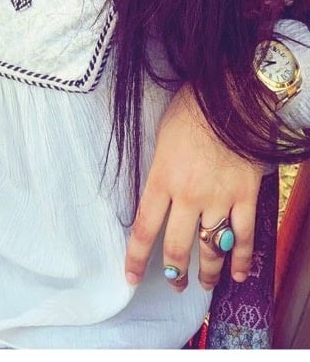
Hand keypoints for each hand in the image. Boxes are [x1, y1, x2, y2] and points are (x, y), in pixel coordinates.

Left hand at [125, 83, 263, 291]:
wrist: (230, 93)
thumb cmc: (192, 107)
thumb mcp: (162, 137)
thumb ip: (160, 171)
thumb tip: (159, 195)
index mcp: (162, 178)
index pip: (144, 229)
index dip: (136, 259)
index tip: (131, 278)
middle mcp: (188, 195)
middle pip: (177, 247)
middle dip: (175, 272)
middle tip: (176, 283)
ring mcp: (219, 197)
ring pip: (211, 248)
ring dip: (208, 271)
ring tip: (205, 283)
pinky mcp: (246, 194)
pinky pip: (244, 236)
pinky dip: (242, 259)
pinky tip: (238, 274)